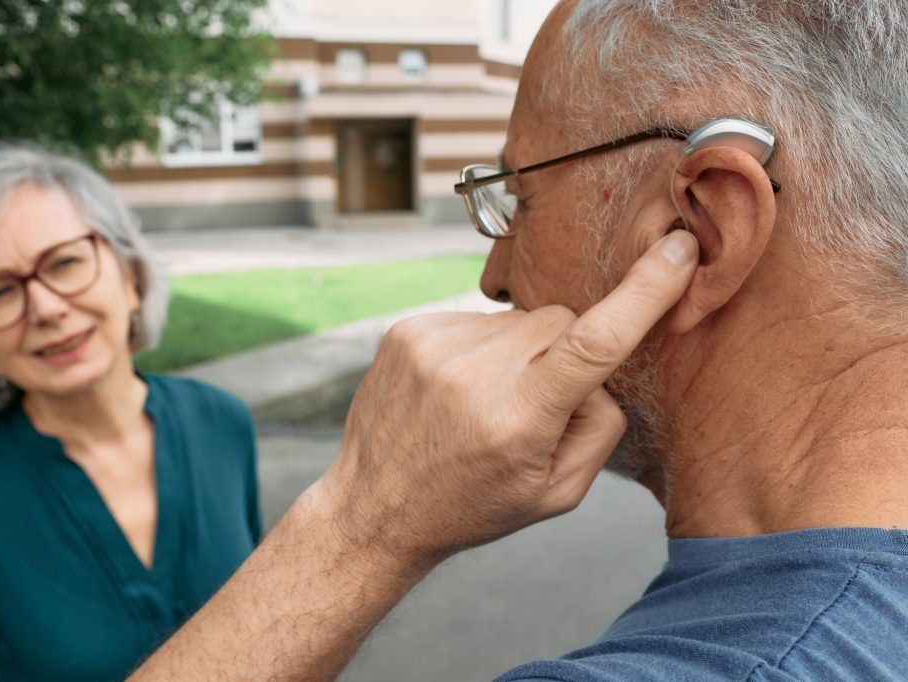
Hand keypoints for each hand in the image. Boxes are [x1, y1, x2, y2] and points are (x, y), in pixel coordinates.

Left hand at [319, 230, 698, 568]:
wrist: (375, 506)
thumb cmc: (472, 505)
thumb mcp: (555, 494)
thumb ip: (600, 428)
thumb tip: (602, 370)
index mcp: (519, 419)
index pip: (596, 342)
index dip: (646, 291)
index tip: (679, 249)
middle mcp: (474, 373)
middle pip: (560, 321)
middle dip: (565, 352)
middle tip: (536, 403)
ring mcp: (435, 346)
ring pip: (517, 319)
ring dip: (518, 352)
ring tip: (484, 401)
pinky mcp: (409, 330)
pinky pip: (477, 319)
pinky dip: (480, 348)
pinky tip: (457, 388)